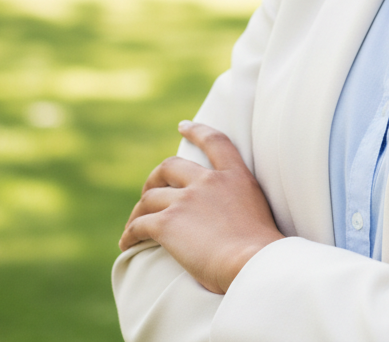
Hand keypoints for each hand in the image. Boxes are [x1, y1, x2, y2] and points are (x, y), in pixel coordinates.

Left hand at [119, 121, 283, 294]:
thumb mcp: (258, 210)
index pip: (215, 142)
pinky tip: (127, 243)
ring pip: (150, 198)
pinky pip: (139, 224)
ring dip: (139, 210)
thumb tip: (227, 218)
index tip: (183, 126)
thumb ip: (239, 203)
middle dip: (154, 177)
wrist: (253, 263)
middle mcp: (208, 181)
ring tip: (134, 224)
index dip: (197, 131)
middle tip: (149, 191)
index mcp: (235, 175)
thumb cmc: (261, 249)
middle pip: (170, 167)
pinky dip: (130, 233)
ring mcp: (186, 200)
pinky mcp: (167, 223)